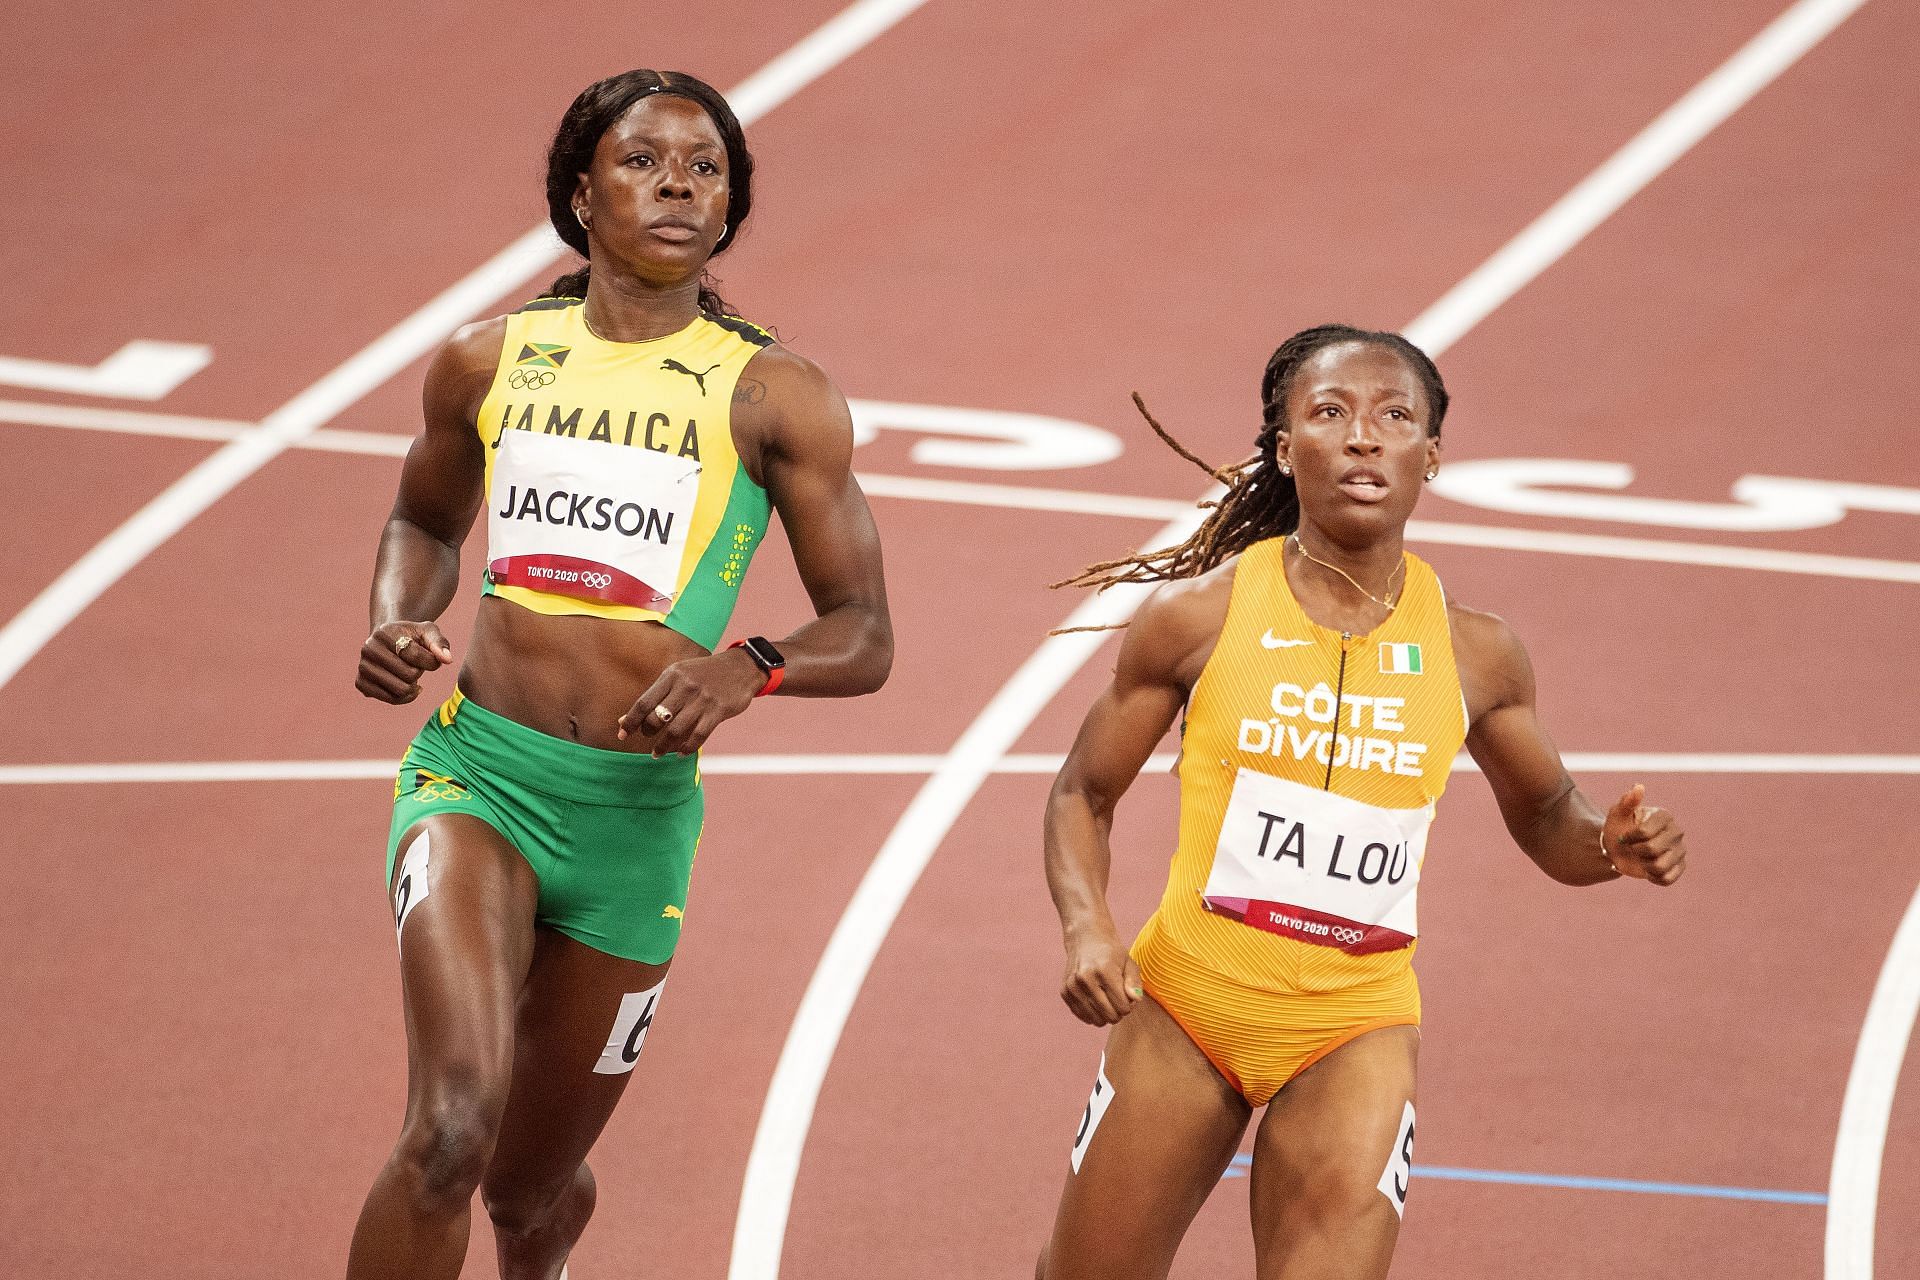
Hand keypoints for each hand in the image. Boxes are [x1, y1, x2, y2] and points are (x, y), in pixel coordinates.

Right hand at [356, 622, 452, 703]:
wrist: (389, 641)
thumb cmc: (411, 637)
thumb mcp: (427, 632)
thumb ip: (439, 643)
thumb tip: (447, 659)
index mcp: (384, 633)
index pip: (416, 655)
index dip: (432, 661)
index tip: (432, 657)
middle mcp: (368, 649)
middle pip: (409, 675)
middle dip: (420, 672)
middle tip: (415, 665)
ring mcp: (363, 667)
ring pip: (400, 690)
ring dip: (413, 685)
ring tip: (410, 674)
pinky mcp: (361, 683)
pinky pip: (391, 700)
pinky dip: (404, 697)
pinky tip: (406, 685)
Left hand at [617, 647, 762, 755]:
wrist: (741, 667)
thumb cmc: (703, 674)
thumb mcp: (678, 675)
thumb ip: (655, 696)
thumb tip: (623, 719)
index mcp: (672, 675)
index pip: (644, 702)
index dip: (630, 721)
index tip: (622, 735)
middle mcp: (685, 686)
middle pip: (657, 717)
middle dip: (648, 733)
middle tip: (648, 741)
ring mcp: (702, 699)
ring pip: (675, 730)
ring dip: (663, 746)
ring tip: (658, 753)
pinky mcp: (718, 711)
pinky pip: (698, 736)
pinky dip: (686, 748)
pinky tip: (680, 753)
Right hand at [1060, 928, 1144, 1025]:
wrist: (1086, 939)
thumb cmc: (1111, 953)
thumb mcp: (1129, 963)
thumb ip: (1134, 982)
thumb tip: (1135, 1000)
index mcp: (1104, 970)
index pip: (1123, 1007)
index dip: (1130, 1005)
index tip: (1127, 995)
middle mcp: (1085, 979)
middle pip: (1110, 1016)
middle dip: (1119, 1012)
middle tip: (1118, 999)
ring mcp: (1072, 986)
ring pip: (1096, 1020)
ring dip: (1105, 1015)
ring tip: (1108, 1000)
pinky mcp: (1064, 992)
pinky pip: (1083, 1017)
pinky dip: (1092, 1014)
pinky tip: (1096, 1001)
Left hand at [1603, 783, 1686, 885]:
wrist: (1617, 850)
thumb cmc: (1617, 828)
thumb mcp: (1617, 814)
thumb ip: (1627, 801)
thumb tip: (1638, 786)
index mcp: (1664, 816)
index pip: (1644, 833)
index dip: (1629, 838)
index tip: (1623, 836)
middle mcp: (1677, 832)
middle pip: (1652, 850)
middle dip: (1636, 851)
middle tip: (1634, 848)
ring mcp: (1681, 850)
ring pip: (1659, 866)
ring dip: (1644, 866)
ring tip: (1642, 858)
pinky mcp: (1680, 866)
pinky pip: (1667, 879)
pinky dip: (1653, 878)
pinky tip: (1648, 870)